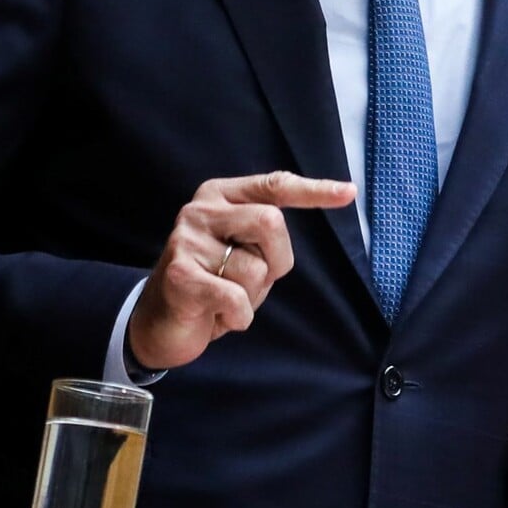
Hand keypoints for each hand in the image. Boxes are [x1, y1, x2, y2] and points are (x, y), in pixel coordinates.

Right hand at [127, 171, 355, 370]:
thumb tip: (329, 200)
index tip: (349, 193)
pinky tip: (218, 316)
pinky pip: (236, 299)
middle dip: (278, 261)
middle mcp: (200, 210)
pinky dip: (239, 317)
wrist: (157, 323)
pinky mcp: (179, 276)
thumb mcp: (240, 249)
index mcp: (219, 196)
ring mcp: (186, 241)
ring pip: (255, 269)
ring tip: (227, 298)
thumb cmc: (212, 283)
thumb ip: (264, 230)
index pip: (273, 185)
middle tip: (256, 281)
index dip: (313, 191)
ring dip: (253, 296)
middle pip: (271, 222)